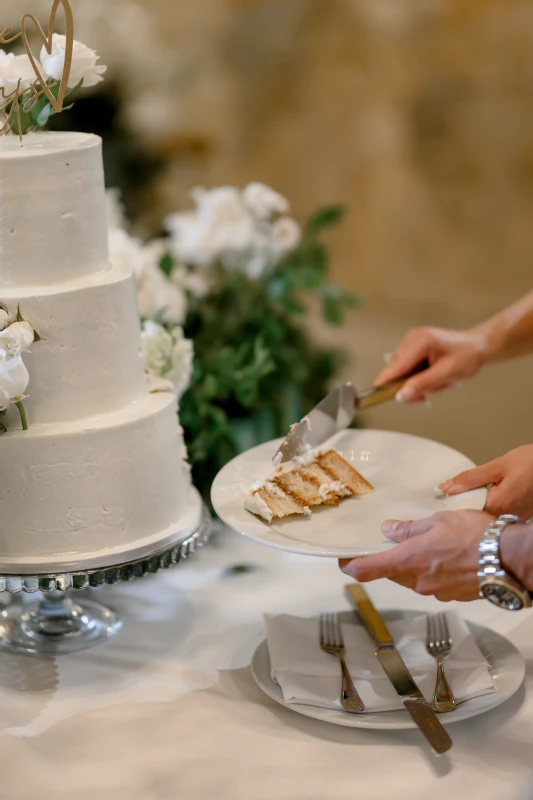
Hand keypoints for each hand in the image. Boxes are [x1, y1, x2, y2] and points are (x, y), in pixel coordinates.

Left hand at [340, 510, 494, 601]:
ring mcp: (435, 592)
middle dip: (390, 560)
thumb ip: (409, 530)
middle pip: (391, 573)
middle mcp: (417, 582)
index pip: (366, 570)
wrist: (509, 559)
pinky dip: (434, 572)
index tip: (343, 560)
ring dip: (414, 565)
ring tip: (432, 544)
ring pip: (413, 579)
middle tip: (395, 541)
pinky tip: (448, 557)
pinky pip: (433, 584)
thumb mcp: (437, 521)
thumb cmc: (475, 535)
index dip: (350, 565)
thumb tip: (388, 531)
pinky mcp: (452, 596)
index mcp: (407, 561)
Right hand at [374, 327, 488, 402]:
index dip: (384, 383)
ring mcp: (410, 343)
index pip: (395, 366)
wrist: (478, 346)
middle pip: (396, 372)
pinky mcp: (412, 349)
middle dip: (410, 388)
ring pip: (401, 374)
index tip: (374, 397)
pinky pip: (406, 370)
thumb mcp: (447, 373)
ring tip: (438, 383)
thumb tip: (401, 395)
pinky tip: (433, 378)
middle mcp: (412, 339)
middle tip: (426, 398)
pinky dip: (418, 379)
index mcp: (420, 341)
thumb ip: (422, 384)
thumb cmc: (467, 356)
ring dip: (417, 384)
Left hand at [439, 444, 532, 518]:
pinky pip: (497, 512)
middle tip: (465, 487)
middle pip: (474, 516)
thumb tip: (446, 487)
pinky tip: (496, 490)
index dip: (454, 503)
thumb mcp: (498, 466)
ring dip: (479, 502)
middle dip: (466, 502)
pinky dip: (491, 502)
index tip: (446, 494)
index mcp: (498, 506)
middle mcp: (506, 517)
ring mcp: (514, 518)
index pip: (465, 512)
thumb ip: (470, 478)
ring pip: (485, 515)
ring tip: (488, 486)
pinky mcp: (519, 516)